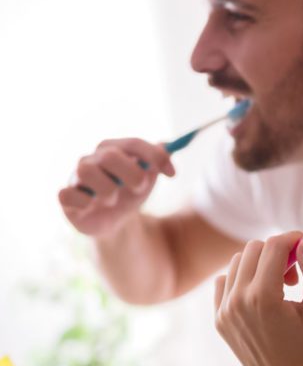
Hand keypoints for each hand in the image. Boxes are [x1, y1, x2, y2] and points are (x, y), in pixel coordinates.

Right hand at [58, 138, 174, 236]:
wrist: (115, 221)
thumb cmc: (130, 192)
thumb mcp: (148, 176)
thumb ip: (159, 159)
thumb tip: (167, 144)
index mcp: (114, 149)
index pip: (134, 143)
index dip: (155, 157)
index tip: (173, 174)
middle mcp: (93, 158)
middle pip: (110, 155)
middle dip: (132, 174)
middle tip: (139, 188)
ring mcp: (76, 176)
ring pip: (86, 171)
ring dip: (107, 190)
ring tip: (112, 200)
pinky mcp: (66, 197)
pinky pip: (68, 195)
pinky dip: (85, 203)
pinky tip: (92, 207)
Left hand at [214, 232, 302, 365]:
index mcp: (264, 297)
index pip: (274, 245)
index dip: (293, 238)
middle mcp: (238, 301)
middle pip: (254, 248)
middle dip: (278, 252)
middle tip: (294, 275)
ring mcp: (224, 311)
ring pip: (238, 261)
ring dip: (260, 264)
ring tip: (279, 287)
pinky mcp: (218, 319)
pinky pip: (224, 280)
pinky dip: (242, 279)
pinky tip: (260, 296)